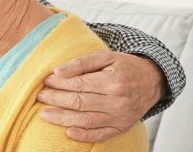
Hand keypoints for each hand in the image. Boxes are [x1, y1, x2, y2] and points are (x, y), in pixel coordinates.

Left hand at [36, 50, 166, 141]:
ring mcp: (120, 117)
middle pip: (80, 103)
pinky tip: (68, 132)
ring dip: (62, 119)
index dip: (59, 83)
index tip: (45, 81)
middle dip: (56, 100)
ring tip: (44, 115)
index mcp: (113, 82)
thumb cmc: (125, 67)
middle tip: (40, 96)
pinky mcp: (122, 128)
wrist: (152, 81)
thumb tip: (57, 71)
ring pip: (86, 121)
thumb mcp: (106, 57)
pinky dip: (84, 136)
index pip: (79, 85)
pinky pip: (101, 135)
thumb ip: (81, 63)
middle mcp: (118, 102)